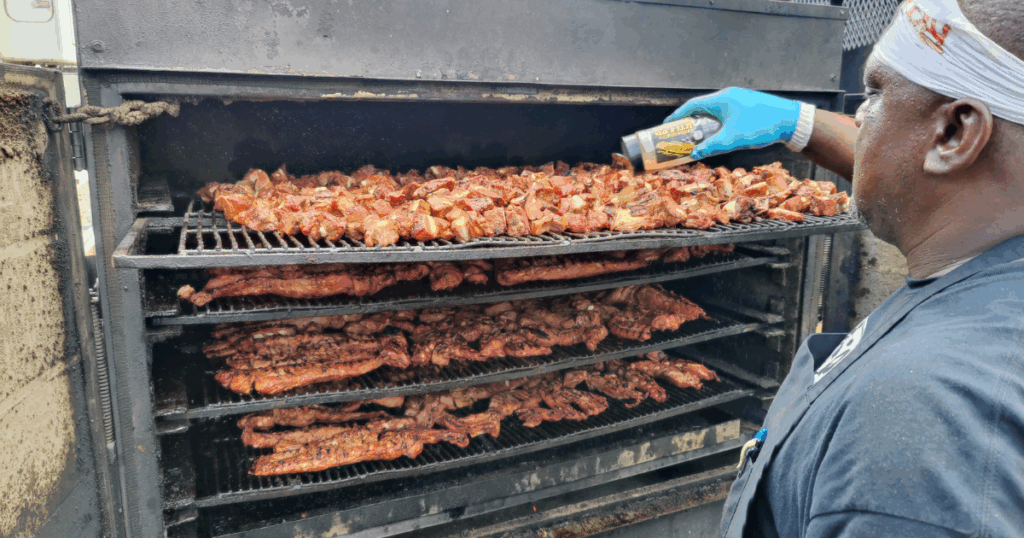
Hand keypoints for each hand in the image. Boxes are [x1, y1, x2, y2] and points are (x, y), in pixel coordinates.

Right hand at [664, 87, 802, 159]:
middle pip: (702, 108)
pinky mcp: (748, 107)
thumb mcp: (733, 139)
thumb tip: (694, 154)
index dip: (678, 116)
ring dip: (705, 125)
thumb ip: (711, 147)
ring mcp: (739, 100)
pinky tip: (720, 136)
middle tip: (682, 135)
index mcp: (722, 99)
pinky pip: (726, 114)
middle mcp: (729, 96)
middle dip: (691, 122)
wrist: (792, 120)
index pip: (692, 105)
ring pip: (715, 112)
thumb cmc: (761, 125)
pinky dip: (718, 125)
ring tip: (699, 138)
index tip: (667, 126)